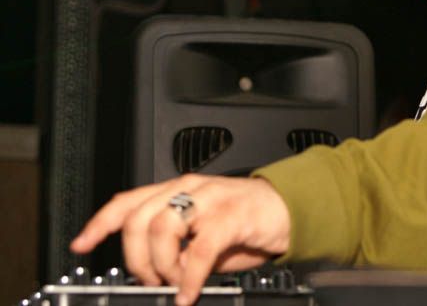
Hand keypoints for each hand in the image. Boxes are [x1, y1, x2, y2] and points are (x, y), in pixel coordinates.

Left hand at [70, 174, 289, 304]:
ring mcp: (211, 199)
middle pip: (138, 219)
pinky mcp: (232, 215)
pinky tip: (190, 291)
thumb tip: (156, 276)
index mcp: (179, 189)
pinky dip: (189, 276)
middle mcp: (190, 188)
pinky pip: (199, 249)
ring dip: (163, 266)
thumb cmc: (248, 220)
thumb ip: (179, 247)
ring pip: (162, 229)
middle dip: (136, 260)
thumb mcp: (205, 233)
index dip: (100, 223)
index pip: (129, 201)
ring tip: (177, 282)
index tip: (81, 244)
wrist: (290, 208)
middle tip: (151, 281)